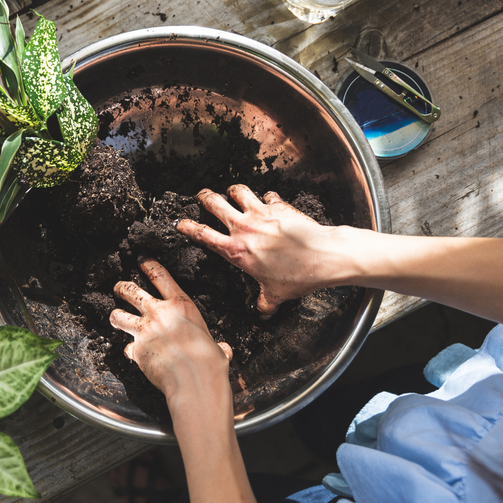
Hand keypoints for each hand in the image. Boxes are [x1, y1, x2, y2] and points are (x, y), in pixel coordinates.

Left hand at [110, 258, 231, 400]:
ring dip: (116, 316)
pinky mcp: (136, 350)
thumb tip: (222, 350)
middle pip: (130, 291)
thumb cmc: (210, 363)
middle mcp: (158, 313)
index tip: (141, 261)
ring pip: (118, 315)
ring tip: (116, 318)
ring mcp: (144, 331)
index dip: (148, 265)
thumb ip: (216, 344)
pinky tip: (135, 355)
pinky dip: (130, 352)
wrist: (194, 380)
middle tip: (119, 288)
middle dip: (121, 288)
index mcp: (181, 305)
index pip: (159, 275)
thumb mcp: (216, 345)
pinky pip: (126, 348)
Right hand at [177, 186, 334, 316]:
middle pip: (214, 204)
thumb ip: (264, 303)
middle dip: (205, 197)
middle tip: (202, 196)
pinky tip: (268, 200)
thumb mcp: (275, 294)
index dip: (188, 227)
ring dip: (232, 190)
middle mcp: (244, 228)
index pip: (203, 235)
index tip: (180, 223)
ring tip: (231, 191)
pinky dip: (266, 196)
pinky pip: (267, 195)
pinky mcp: (279, 206)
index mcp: (236, 251)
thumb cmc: (298, 276)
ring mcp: (261, 213)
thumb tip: (262, 312)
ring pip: (237, 191)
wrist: (322, 256)